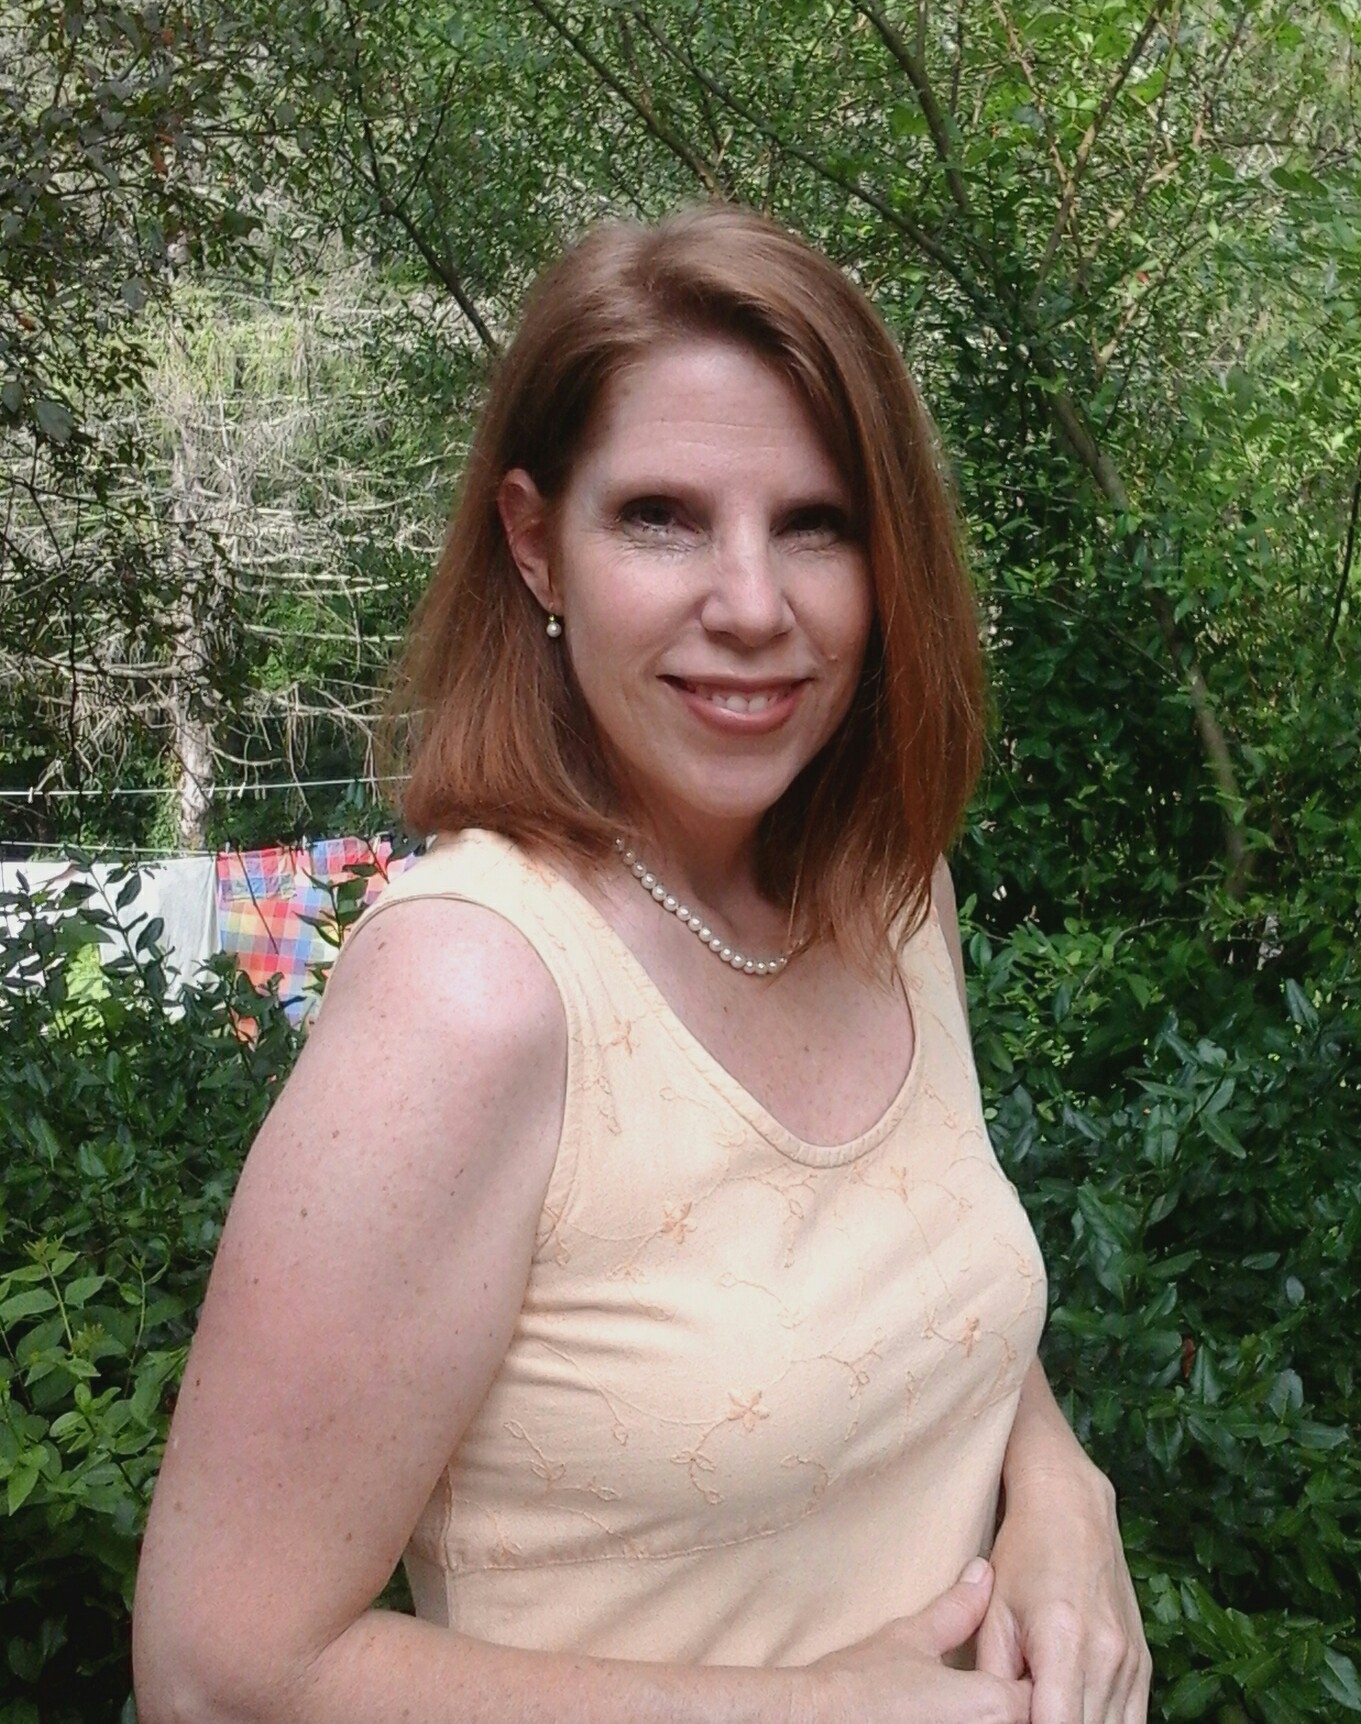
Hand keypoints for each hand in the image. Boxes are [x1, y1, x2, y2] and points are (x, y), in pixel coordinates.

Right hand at [807, 1558, 1031, 1723]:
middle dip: (1013, 1703)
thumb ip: (958, 1609)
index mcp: (992, 1705)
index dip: (1026, 1679)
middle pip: (1024, 1718)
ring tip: (956, 1703)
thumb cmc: (863, 1681)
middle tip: (978, 1685)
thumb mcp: (913, 1637)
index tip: (1009, 1668)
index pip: (1038, 1694)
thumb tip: (982, 1573)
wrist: (818, 1719)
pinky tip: (940, 1715)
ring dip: (989, 1717)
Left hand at [977, 1463, 1151, 1723]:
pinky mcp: (1143, 1664)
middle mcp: (1107, 1657)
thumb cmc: (1023, 1555)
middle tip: (1027, 1713)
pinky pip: (1133, 1720)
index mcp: (1063, 1643)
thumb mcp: (994, 1613)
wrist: (1071, 1507)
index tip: (1015, 1723)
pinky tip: (1077, 1712)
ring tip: (1049, 1708)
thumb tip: (992, 1718)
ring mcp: (1132, 1663)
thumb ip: (994, 1677)